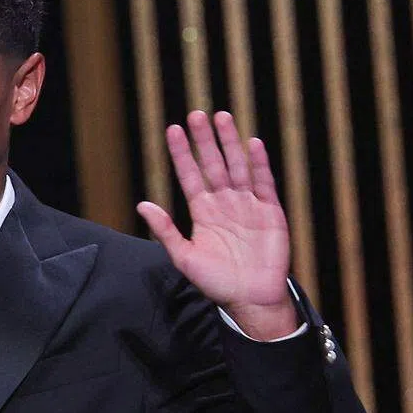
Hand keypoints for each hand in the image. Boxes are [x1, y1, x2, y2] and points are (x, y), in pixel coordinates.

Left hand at [136, 110, 297, 339]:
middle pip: (213, 164)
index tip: (172, 130)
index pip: (190, 176)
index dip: (182, 154)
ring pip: (237, 166)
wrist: (250, 299)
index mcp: (203, 212)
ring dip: (230, 143)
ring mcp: (247, 205)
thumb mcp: (184, 257)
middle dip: (205, 140)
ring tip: (222, 117)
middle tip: (196, 114)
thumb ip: (165, 230)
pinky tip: (252, 144)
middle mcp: (224, 203)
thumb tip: (142, 204)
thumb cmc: (216, 282)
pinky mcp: (270, 212)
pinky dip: (259, 164)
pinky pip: (263, 183)